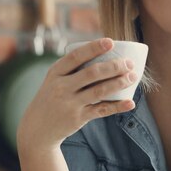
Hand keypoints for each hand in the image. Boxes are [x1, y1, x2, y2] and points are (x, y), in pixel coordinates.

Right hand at [17, 38, 136, 151]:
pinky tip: (130, 102)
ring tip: (133, 76)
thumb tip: (103, 52)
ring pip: (99, 91)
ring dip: (119, 83)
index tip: (110, 42)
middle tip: (129, 63)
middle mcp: (61, 87)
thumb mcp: (54, 80)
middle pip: (92, 73)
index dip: (94, 48)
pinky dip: (117, 106)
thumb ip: (73, 69)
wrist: (37, 128)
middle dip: (113, 66)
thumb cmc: (52, 97)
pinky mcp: (78, 118)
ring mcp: (70, 103)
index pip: (76, 56)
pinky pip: (101, 110)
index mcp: (55, 72)